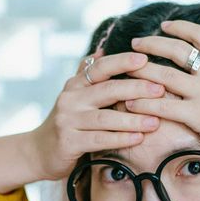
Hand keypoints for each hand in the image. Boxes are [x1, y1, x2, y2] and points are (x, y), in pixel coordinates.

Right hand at [28, 51, 164, 179]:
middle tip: (160, 90)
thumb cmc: (68, 122)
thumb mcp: (74, 95)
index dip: (121, 62)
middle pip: (107, 90)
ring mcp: (67, 120)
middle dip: (136, 89)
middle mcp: (70, 99)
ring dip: (133, 119)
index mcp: (75, 84)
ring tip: (155, 121)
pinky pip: (99, 139)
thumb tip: (103, 48)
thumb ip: (88, 74)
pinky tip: (138, 138)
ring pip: (105, 117)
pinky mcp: (68, 142)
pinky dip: (120, 138)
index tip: (144, 59)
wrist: (39, 152)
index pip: (99, 67)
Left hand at [124, 20, 199, 173]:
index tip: (164, 26)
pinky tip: (130, 102)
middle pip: (176, 50)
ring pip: (164, 75)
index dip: (179, 27)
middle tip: (135, 43)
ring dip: (141, 70)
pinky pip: (164, 106)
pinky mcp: (196, 116)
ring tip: (125, 69)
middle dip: (152, 43)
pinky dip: (144, 103)